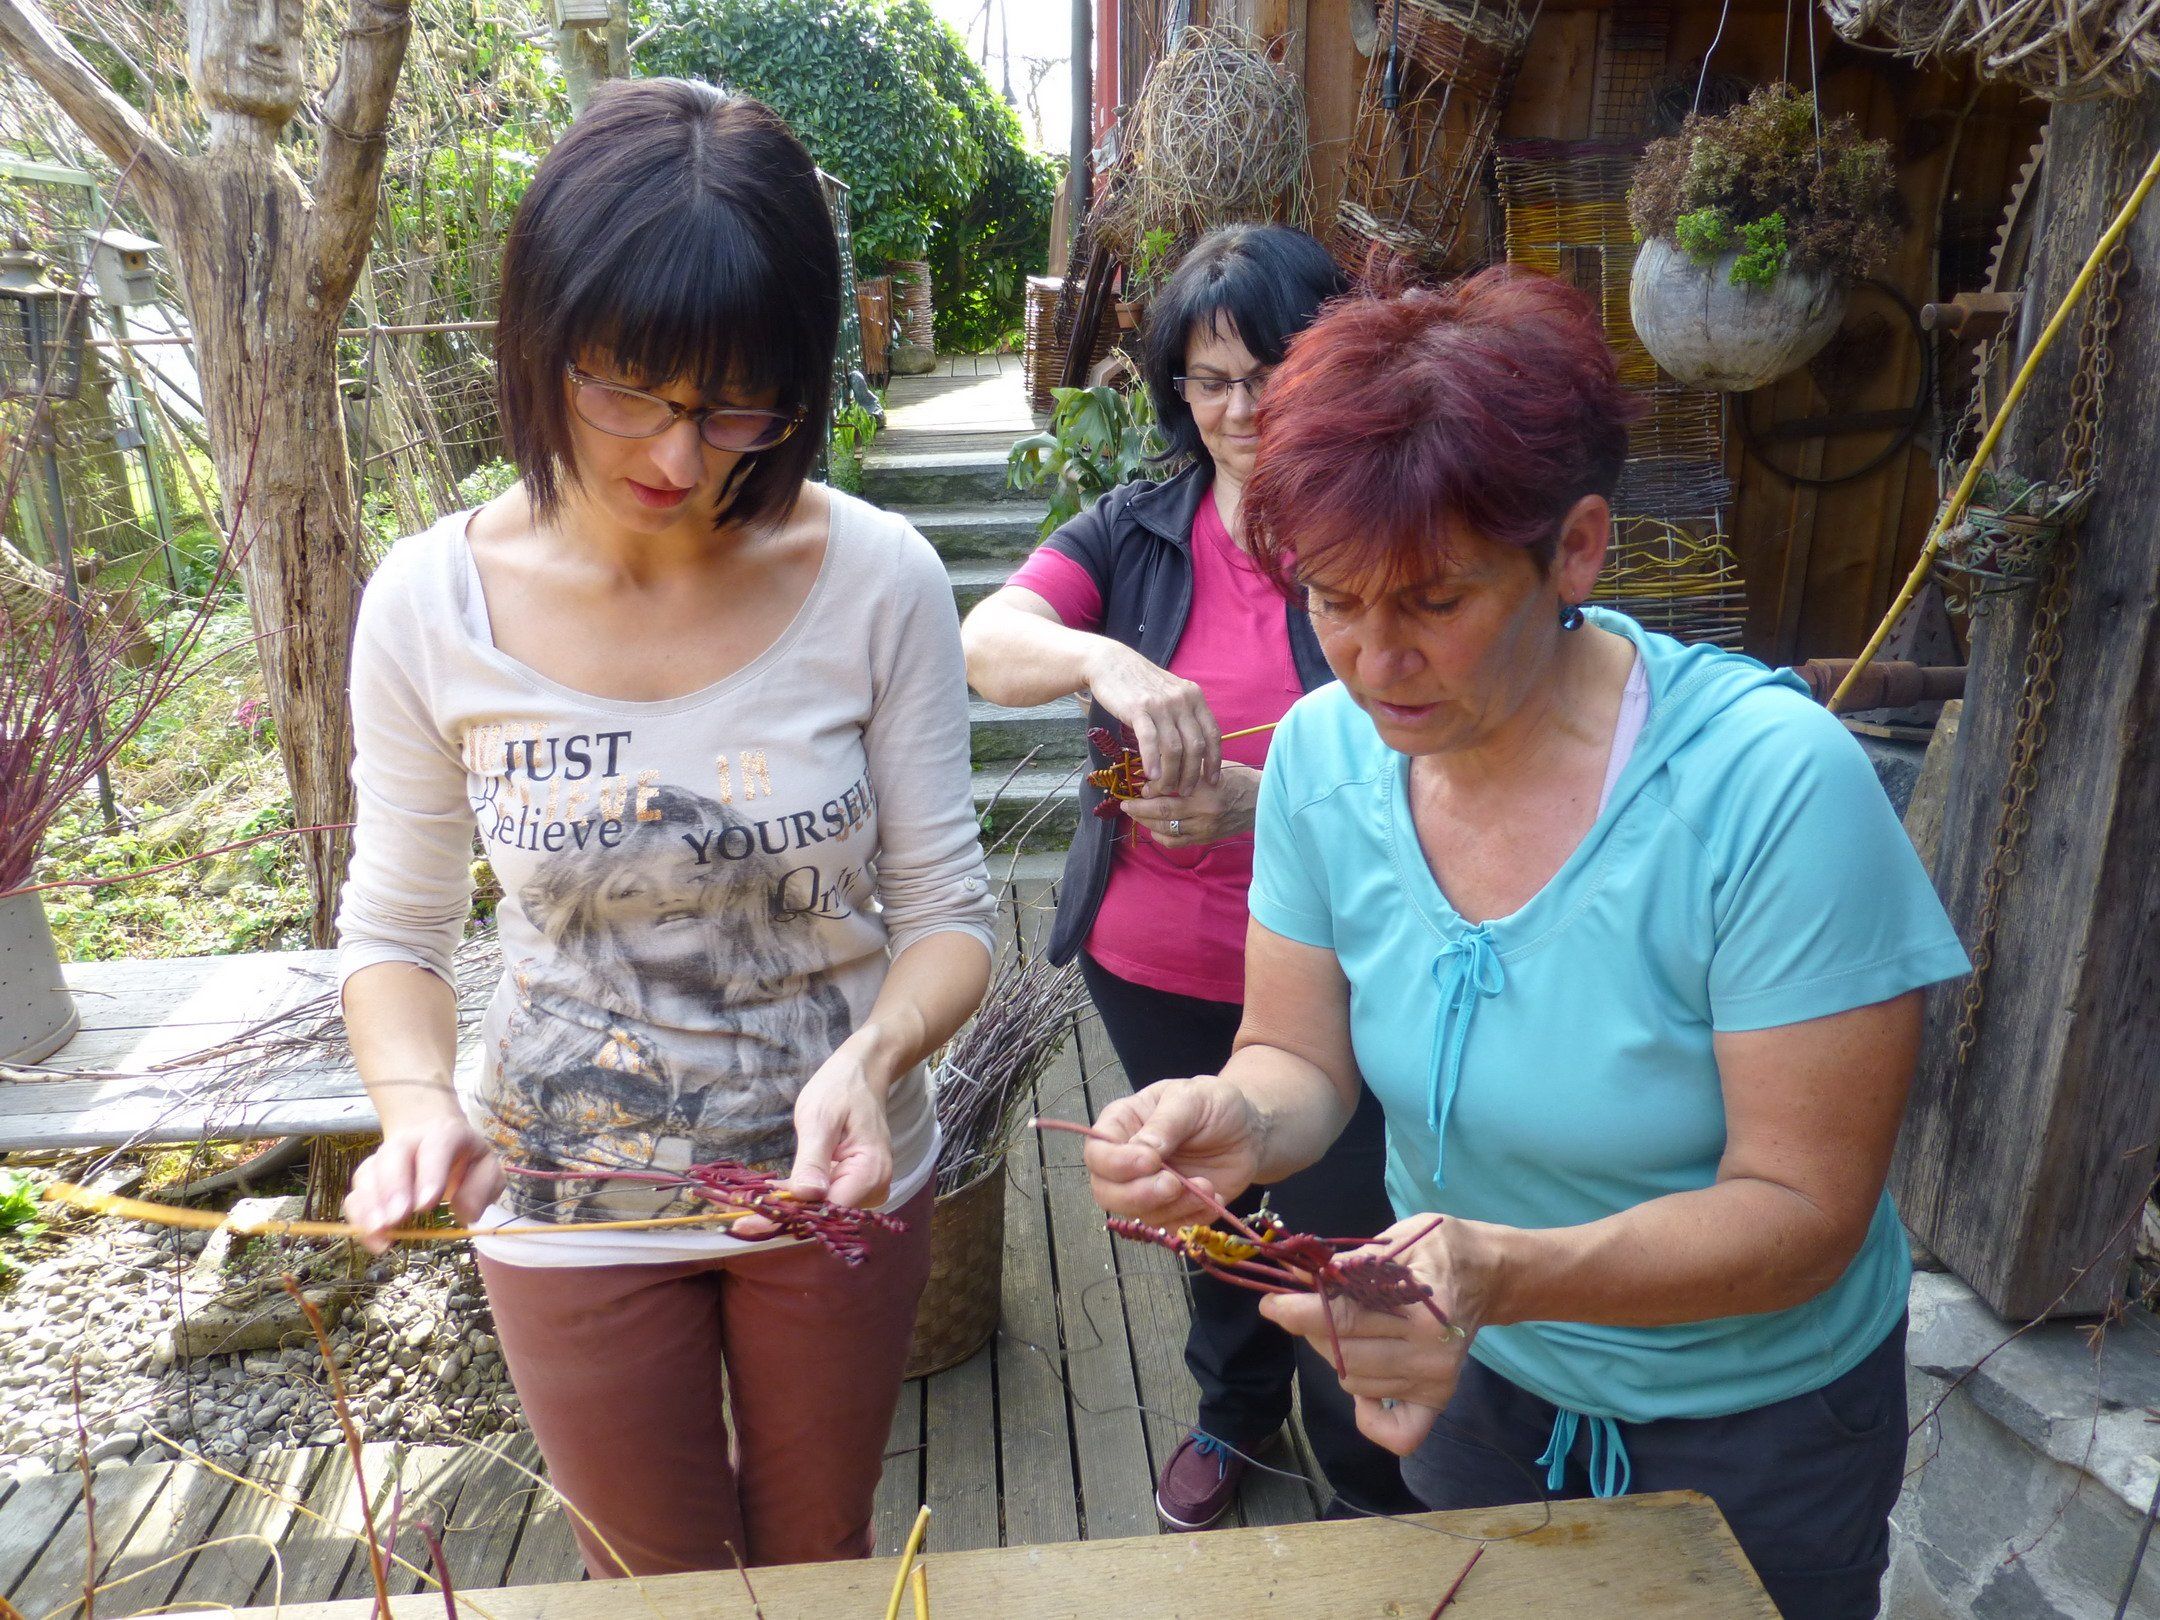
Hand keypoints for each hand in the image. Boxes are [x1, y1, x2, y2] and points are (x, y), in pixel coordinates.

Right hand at [345, 1113, 503, 1255]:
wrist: (432, 1135)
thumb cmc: (464, 1158)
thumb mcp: (486, 1169)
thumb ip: (483, 1188)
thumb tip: (465, 1213)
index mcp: (444, 1134)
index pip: (436, 1146)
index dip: (429, 1174)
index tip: (425, 1206)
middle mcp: (409, 1141)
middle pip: (394, 1157)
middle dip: (393, 1190)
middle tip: (396, 1219)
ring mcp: (383, 1157)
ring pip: (368, 1174)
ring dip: (370, 1205)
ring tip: (379, 1232)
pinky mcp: (368, 1177)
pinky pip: (356, 1193)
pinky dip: (359, 1216)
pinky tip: (371, 1236)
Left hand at [738, 1046, 894, 1238]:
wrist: (862, 1075)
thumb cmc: (841, 1088)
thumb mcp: (820, 1118)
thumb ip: (813, 1159)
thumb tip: (806, 1195)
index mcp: (870, 1172)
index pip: (826, 1210)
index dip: (787, 1217)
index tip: (747, 1222)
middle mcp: (873, 1188)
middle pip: (823, 1216)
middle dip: (782, 1217)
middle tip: (737, 1219)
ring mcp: (865, 1190)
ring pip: (819, 1211)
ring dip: (785, 1209)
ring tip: (744, 1212)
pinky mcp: (853, 1186)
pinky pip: (822, 1200)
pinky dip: (795, 1198)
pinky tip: (768, 1197)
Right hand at [1081, 1076, 1265, 1224]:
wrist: (1247, 1132)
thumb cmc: (1214, 1105)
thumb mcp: (1192, 1098)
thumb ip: (1166, 1123)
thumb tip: (1143, 1151)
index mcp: (1121, 1125)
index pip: (1097, 1154)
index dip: (1116, 1164)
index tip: (1150, 1161)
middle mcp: (1126, 1161)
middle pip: (1106, 1192)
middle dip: (1138, 1195)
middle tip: (1173, 1184)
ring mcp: (1147, 1189)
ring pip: (1139, 1214)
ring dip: (1174, 1207)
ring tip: (1205, 1186)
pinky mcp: (1171, 1210)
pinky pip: (1170, 1228)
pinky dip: (1192, 1218)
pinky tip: (1213, 1197)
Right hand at [1082, 641, 1220, 796]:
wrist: (1111, 663)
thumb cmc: (1141, 683)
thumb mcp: (1171, 694)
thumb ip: (1184, 715)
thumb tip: (1194, 749)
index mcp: (1194, 697)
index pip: (1213, 734)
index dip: (1214, 761)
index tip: (1212, 781)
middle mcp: (1182, 700)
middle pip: (1195, 746)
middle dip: (1192, 774)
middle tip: (1185, 791)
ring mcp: (1161, 705)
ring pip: (1174, 749)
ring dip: (1171, 774)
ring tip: (1164, 788)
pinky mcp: (1139, 709)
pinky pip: (1150, 741)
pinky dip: (1152, 761)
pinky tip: (1150, 776)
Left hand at [1120, 761, 1260, 848]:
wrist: (1263, 800)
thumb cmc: (1238, 778)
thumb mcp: (1212, 767)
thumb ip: (1187, 771)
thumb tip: (1159, 771)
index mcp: (1203, 791)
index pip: (1167, 794)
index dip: (1148, 793)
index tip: (1141, 788)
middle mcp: (1203, 813)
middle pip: (1161, 815)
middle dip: (1139, 810)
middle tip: (1126, 804)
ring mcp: (1204, 829)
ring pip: (1166, 831)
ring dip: (1147, 824)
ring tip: (1137, 815)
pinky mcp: (1206, 839)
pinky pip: (1177, 843)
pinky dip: (1162, 837)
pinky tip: (1155, 829)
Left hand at [1259, 1214, 1497, 1454]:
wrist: (1487, 1273)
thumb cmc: (1436, 1250)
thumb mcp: (1395, 1240)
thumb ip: (1349, 1262)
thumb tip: (1297, 1272)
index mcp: (1422, 1308)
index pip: (1343, 1317)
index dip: (1299, 1311)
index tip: (1271, 1304)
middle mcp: (1431, 1352)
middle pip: (1343, 1353)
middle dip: (1313, 1327)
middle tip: (1312, 1305)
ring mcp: (1436, 1381)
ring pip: (1355, 1383)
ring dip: (1338, 1357)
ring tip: (1348, 1329)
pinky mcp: (1438, 1399)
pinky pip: (1397, 1433)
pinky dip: (1371, 1416)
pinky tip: (1366, 1386)